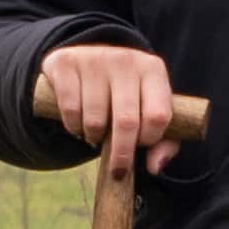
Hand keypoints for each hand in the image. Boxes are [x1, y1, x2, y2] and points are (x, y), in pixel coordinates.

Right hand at [37, 41, 182, 172]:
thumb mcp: (150, 110)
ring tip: (96, 134)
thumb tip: (155, 167)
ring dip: (93, 137)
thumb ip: (164, 142)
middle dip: (121, 153)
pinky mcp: (65, 63)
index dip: (149, 139)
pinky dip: (73, 127)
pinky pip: (70, 110)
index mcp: (153, 70)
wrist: (88, 58)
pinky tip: (78, 123)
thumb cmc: (126, 94)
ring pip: (94, 119)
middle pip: (127, 121)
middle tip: (117, 170)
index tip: (141, 145)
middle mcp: (125, 60)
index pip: (158, 116)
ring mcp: (93, 58)